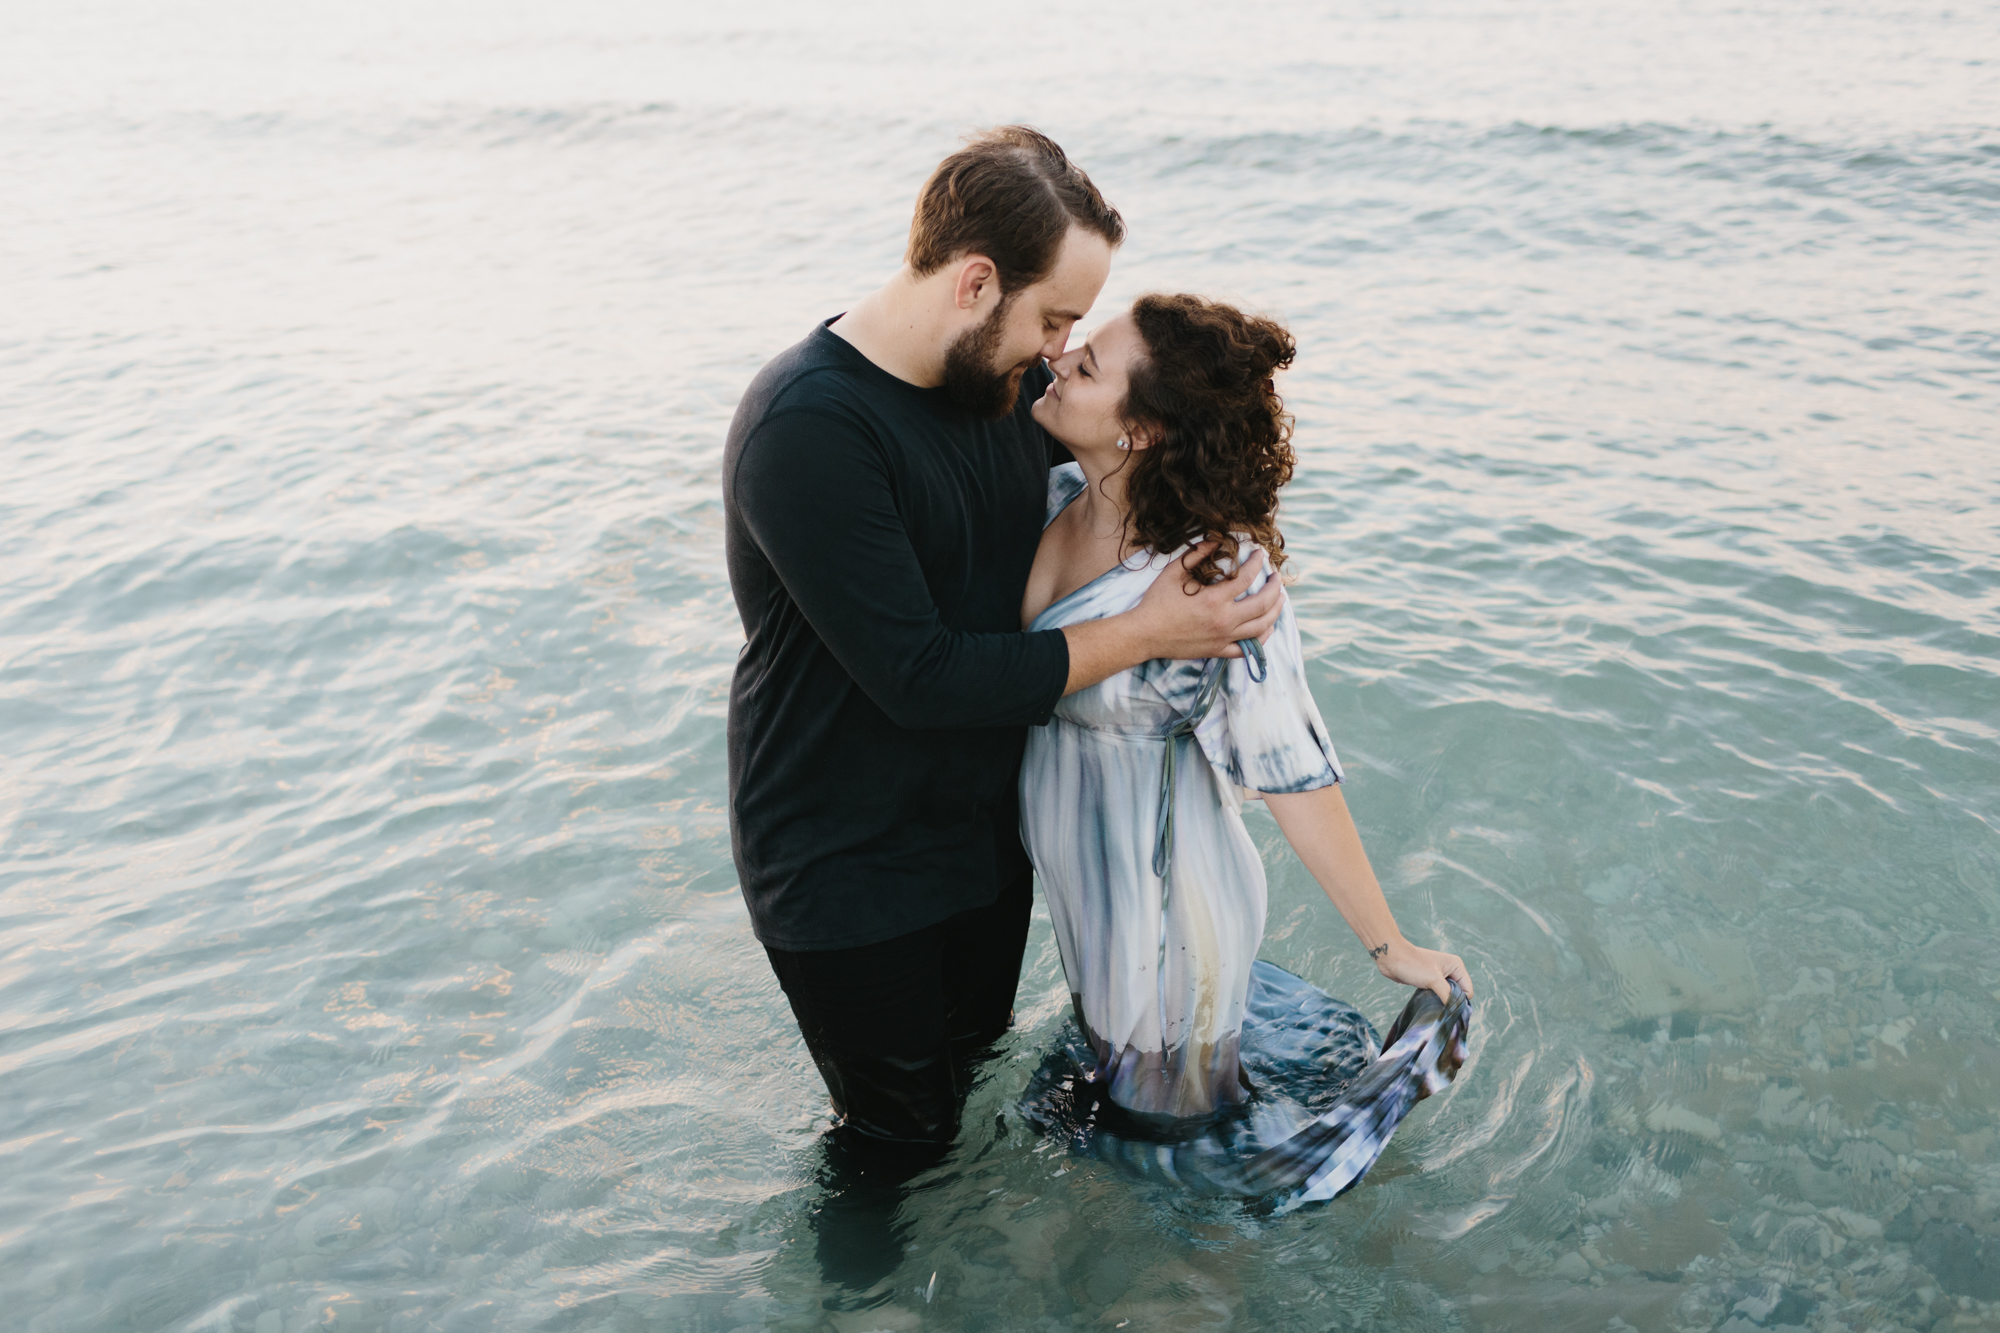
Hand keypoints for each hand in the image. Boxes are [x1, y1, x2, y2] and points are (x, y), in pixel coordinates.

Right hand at [1128, 541, 1283, 659]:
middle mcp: (1224, 620)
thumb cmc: (1156, 602)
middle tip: (1276, 577)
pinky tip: (1266, 627)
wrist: (1144, 635)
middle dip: (1275, 587)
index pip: (1246, 577)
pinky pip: (1248, 648)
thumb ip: (1196, 555)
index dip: (1256, 562)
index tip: (1258, 554)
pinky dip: (1262, 638)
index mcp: (1214, 599)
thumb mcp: (1173, 573)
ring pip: (1262, 627)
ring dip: (1275, 611)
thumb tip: (1215, 540)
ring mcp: (1223, 638)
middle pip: (1263, 603)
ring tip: (1279, 599)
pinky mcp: (1219, 651)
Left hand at [1373, 936, 1473, 1003]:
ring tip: (1433, 1005)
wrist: (1391, 957)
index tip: (1449, 1008)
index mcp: (1456, 966)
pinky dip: (1435, 1000)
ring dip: (1442, 1002)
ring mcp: (1440, 976)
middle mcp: (1451, 970)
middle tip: (1441, 1009)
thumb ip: (1448, 996)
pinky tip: (1429, 1004)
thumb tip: (1454, 1012)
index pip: (1467, 991)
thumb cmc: (1413, 964)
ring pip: (1448, 995)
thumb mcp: (1434, 980)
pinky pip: (1438, 994)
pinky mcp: (1429, 981)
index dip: (1460, 1001)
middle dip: (1451, 1002)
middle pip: (1459, 994)